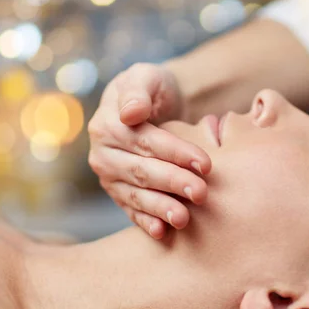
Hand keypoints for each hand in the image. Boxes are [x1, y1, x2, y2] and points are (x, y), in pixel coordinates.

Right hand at [88, 63, 211, 239]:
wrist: (157, 106)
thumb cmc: (155, 89)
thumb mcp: (147, 76)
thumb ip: (138, 90)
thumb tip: (131, 113)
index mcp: (107, 125)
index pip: (145, 141)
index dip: (175, 153)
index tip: (206, 163)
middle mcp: (103, 154)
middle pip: (142, 171)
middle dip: (173, 183)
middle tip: (202, 193)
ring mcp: (110, 178)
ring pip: (136, 194)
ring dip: (160, 207)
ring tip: (183, 219)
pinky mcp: (120, 194)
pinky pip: (131, 210)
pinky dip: (146, 222)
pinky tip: (163, 232)